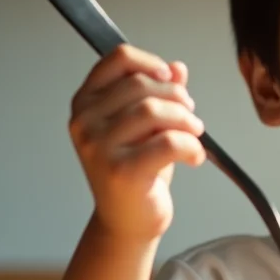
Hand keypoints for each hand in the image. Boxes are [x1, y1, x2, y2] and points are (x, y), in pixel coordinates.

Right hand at [69, 44, 205, 240]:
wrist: (127, 220)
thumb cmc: (136, 169)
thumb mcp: (145, 126)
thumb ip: (159, 94)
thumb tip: (179, 68)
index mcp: (86, 102)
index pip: (118, 59)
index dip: (151, 63)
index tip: (171, 78)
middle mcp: (84, 121)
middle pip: (142, 85)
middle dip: (177, 97)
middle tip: (191, 116)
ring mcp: (98, 147)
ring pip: (154, 111)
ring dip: (186, 121)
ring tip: (195, 134)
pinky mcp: (120, 171)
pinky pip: (167, 143)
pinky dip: (191, 147)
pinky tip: (195, 157)